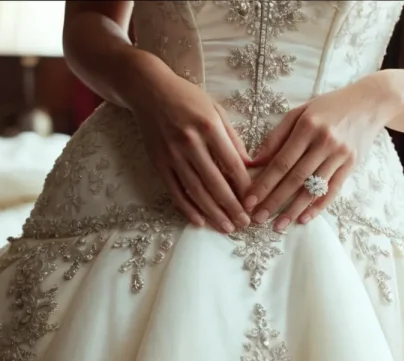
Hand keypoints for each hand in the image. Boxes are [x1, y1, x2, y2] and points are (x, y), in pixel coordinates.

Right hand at [134, 72, 251, 232]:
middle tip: (245, 224)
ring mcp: (172, 155)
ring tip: (227, 227)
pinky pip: (174, 191)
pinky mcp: (158, 163)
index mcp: (209, 127)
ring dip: (213, 213)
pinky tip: (200, 221)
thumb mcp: (216, 110)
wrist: (149, 89)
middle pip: (215, 183)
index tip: (255, 203)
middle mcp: (190, 143)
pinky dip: (187, 209)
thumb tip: (251, 166)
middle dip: (232, 207)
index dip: (245, 188)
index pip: (232, 165)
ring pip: (196, 191)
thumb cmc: (188, 98)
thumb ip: (233, 139)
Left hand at [243, 75, 394, 230]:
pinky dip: (318, 206)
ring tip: (278, 226)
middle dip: (274, 201)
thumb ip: (276, 136)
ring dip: (293, 210)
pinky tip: (303, 218)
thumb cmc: (329, 107)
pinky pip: (333, 190)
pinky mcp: (352, 165)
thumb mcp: (300, 112)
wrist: (369, 102)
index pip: (281, 161)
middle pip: (294, 178)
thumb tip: (254, 161)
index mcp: (307, 127)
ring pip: (313, 188)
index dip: (264, 183)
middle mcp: (324, 142)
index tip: (249, 200)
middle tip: (258, 219)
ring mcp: (340, 155)